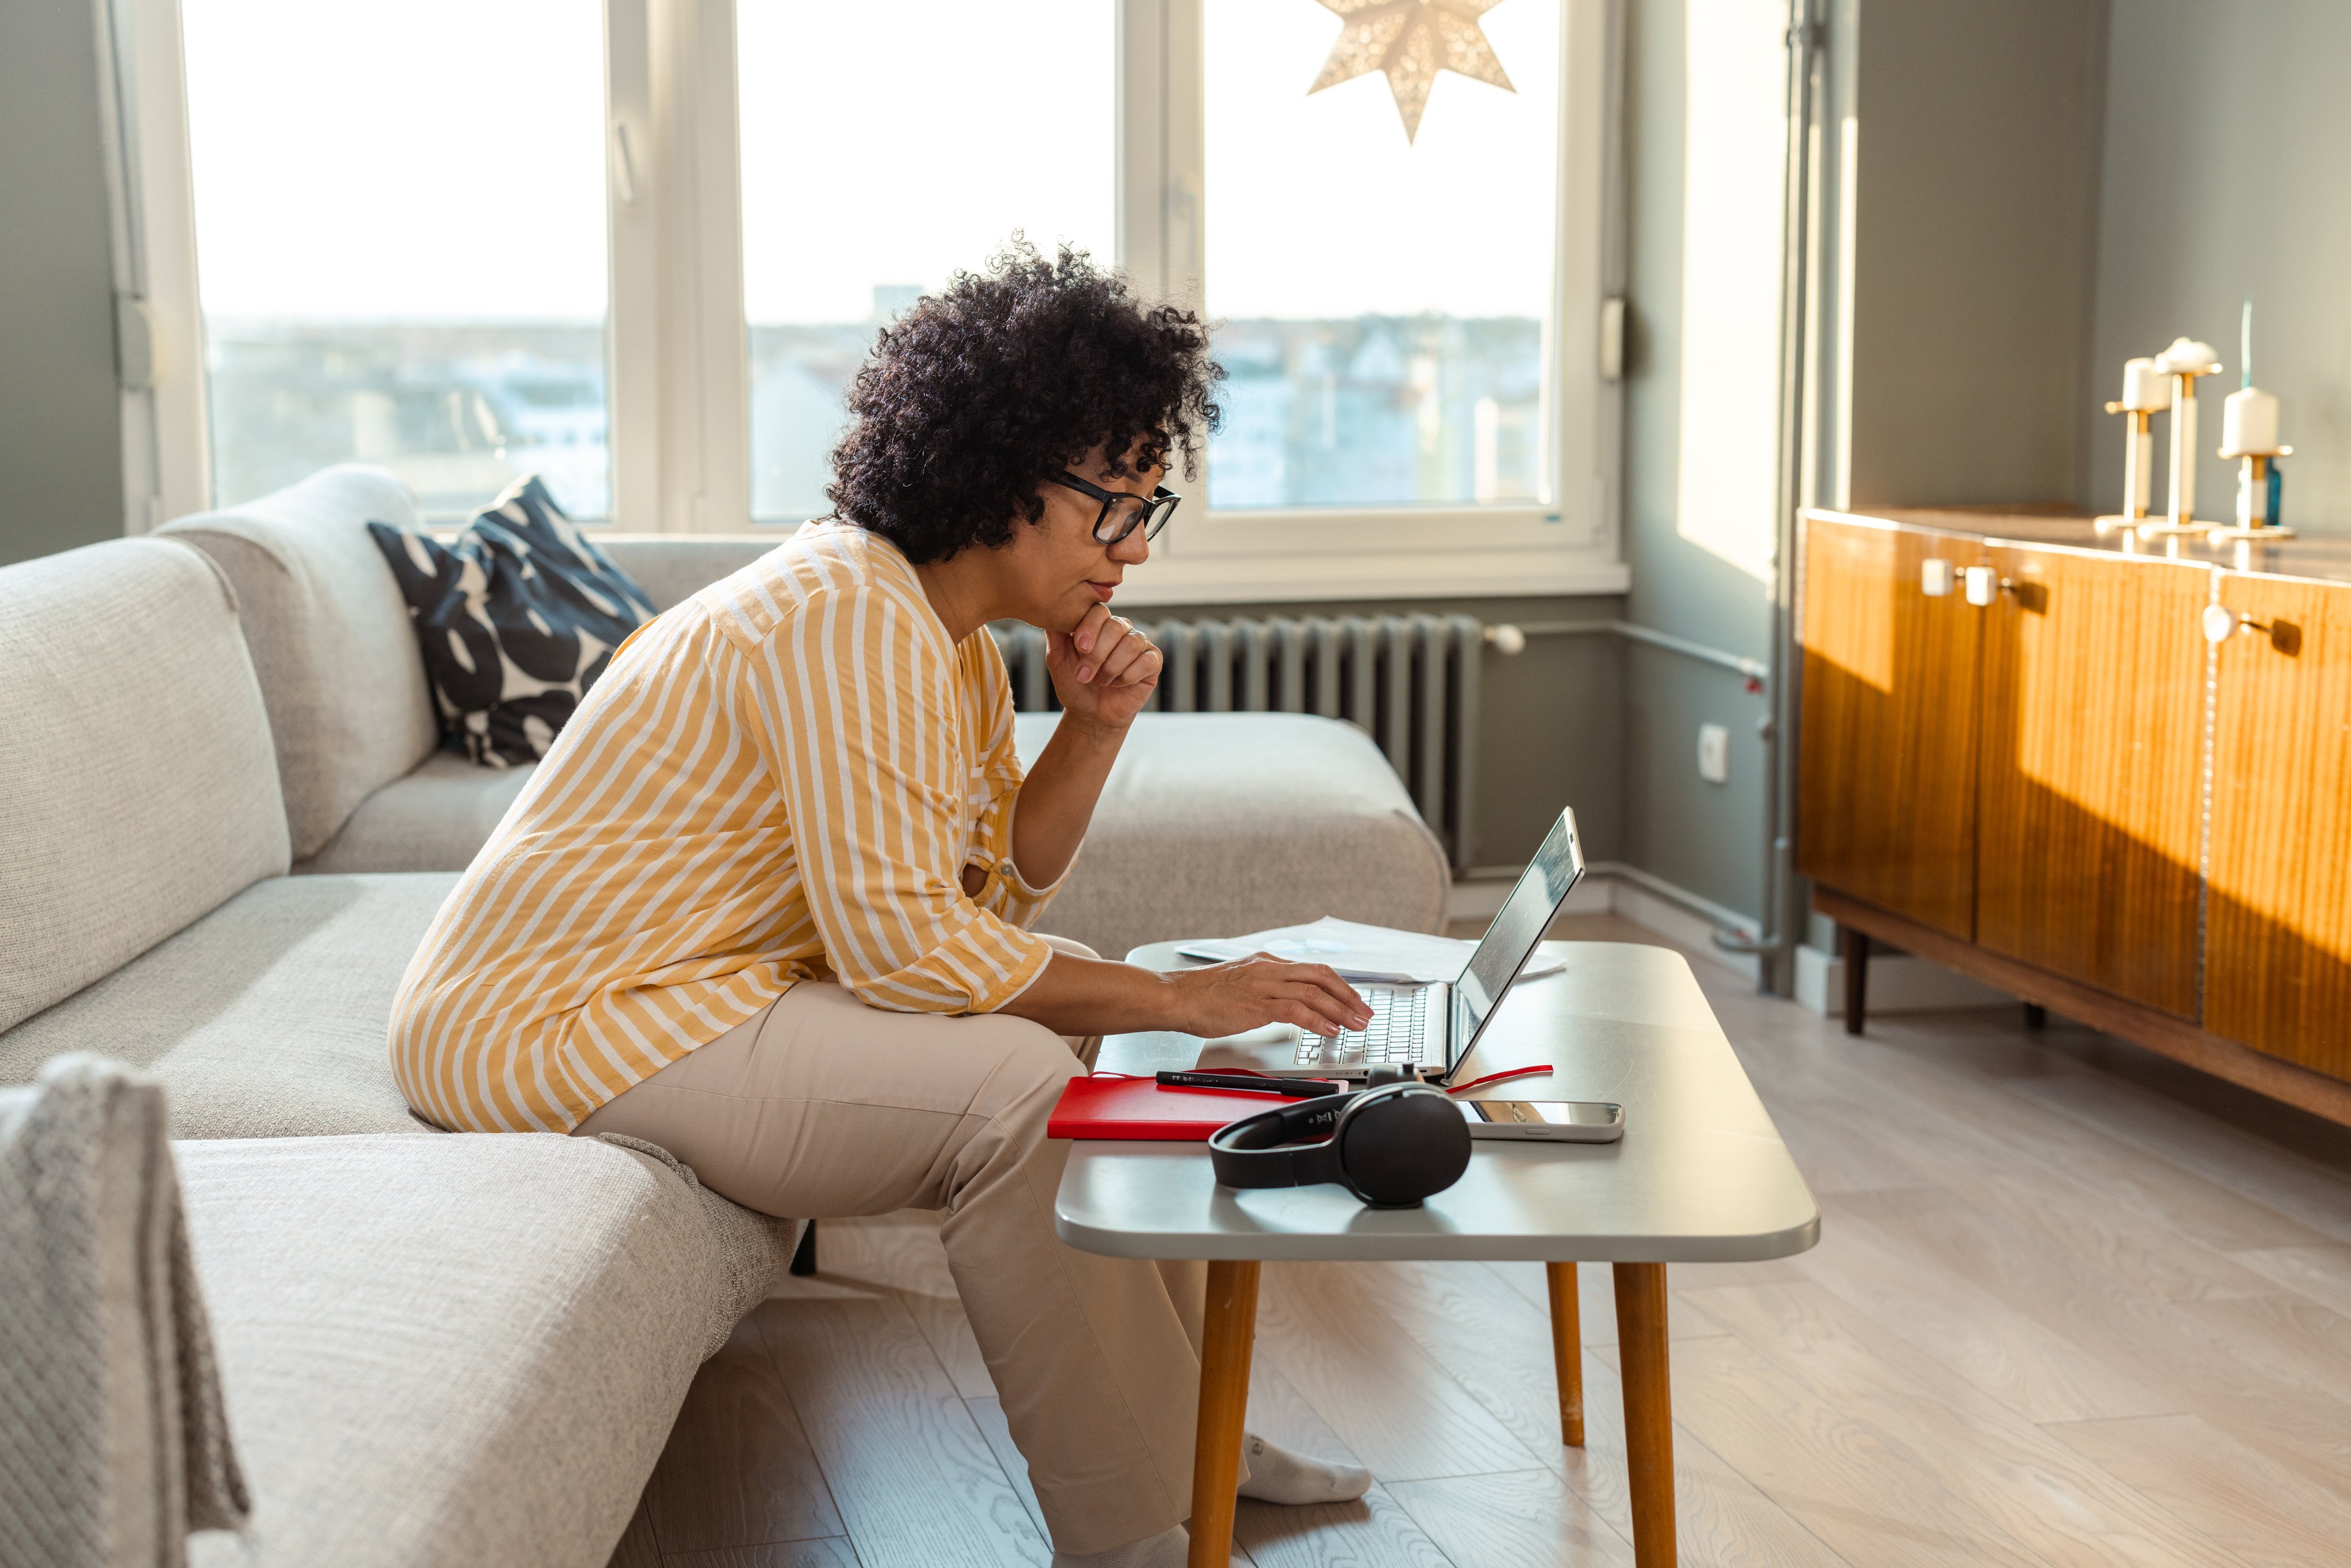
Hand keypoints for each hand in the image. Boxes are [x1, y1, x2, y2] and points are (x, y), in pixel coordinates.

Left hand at [1048, 605, 1159, 730]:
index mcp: (1099, 624)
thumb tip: (1048, 612)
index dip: (1090, 627)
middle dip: (1097, 654)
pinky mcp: (1153, 661)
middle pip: (1116, 626)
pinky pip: (1146, 661)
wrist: (1091, 714)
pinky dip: (1128, 676)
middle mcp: (1121, 629)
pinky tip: (1118, 684)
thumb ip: (1055, 635)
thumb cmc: (1075, 685)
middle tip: (1085, 675)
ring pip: (1131, 643)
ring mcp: (1139, 643)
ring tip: (1100, 681)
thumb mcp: (1058, 660)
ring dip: (1112, 667)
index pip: (1099, 611)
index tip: (1079, 648)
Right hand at [1168, 954, 1371, 1039]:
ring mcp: (1263, 985)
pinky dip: (1316, 1020)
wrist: (1176, 996)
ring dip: (1339, 1010)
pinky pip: (1294, 1010)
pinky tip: (1328, 1030)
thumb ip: (1266, 989)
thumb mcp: (1241, 983)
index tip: (1353, 1001)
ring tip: (1354, 1024)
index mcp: (1267, 962)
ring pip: (1313, 992)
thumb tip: (1290, 1004)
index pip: (1313, 970)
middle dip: (1348, 996)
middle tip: (1364, 1013)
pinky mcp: (1255, 1004)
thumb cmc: (1203, 995)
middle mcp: (1269, 969)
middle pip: (1321, 977)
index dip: (1339, 986)